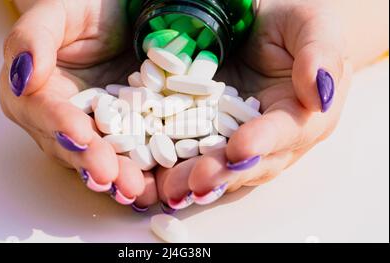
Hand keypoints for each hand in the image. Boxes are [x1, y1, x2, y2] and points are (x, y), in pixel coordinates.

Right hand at [0, 0, 157, 207]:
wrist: (114, 13)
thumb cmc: (80, 8)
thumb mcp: (54, 14)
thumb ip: (32, 40)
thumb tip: (22, 76)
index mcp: (33, 93)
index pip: (44, 111)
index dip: (61, 124)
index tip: (81, 134)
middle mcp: (58, 119)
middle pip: (71, 145)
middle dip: (90, 162)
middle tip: (109, 176)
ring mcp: (92, 129)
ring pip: (98, 157)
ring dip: (115, 176)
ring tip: (131, 189)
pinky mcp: (121, 133)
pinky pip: (128, 155)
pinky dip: (139, 171)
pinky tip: (150, 184)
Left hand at [156, 0, 352, 211]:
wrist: (264, 22)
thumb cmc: (295, 21)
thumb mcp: (313, 25)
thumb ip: (319, 54)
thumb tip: (320, 93)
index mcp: (304, 114)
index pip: (286, 131)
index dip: (264, 142)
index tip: (240, 148)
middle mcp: (273, 137)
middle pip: (251, 162)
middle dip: (223, 174)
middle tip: (197, 182)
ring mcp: (239, 138)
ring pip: (221, 166)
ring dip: (196, 181)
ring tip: (171, 191)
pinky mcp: (210, 132)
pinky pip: (194, 153)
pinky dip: (176, 168)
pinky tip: (156, 178)